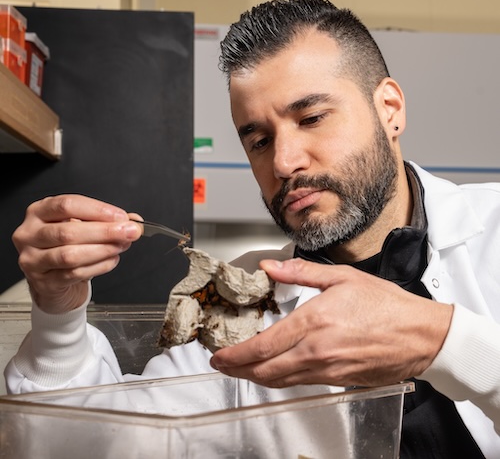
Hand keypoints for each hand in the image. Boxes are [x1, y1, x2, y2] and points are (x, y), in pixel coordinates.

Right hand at [12, 195, 142, 313]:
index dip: (98, 210)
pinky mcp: (42, 282)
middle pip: (69, 232)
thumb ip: (107, 221)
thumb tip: (133, 220)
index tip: (121, 216)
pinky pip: (74, 274)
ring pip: (70, 255)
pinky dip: (98, 266)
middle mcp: (29, 234)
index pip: (67, 205)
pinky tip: (111, 260)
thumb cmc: (66, 247)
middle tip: (129, 232)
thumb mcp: (83, 227)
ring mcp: (32, 259)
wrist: (52, 281)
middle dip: (105, 232)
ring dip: (102, 250)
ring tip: (121, 246)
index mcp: (39, 212)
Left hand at [210, 258, 452, 387]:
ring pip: (280, 381)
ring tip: (240, 369)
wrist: (422, 336)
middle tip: (221, 365)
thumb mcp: (341, 277)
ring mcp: (327, 371)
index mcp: (314, 322)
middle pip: (265, 370)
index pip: (263, 345)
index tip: (219, 355)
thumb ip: (299, 273)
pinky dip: (280, 379)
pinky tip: (274, 371)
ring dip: (255, 377)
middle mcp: (317, 351)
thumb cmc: (386, 304)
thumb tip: (269, 268)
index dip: (235, 355)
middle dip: (237, 370)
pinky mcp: (338, 382)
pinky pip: (300, 383)